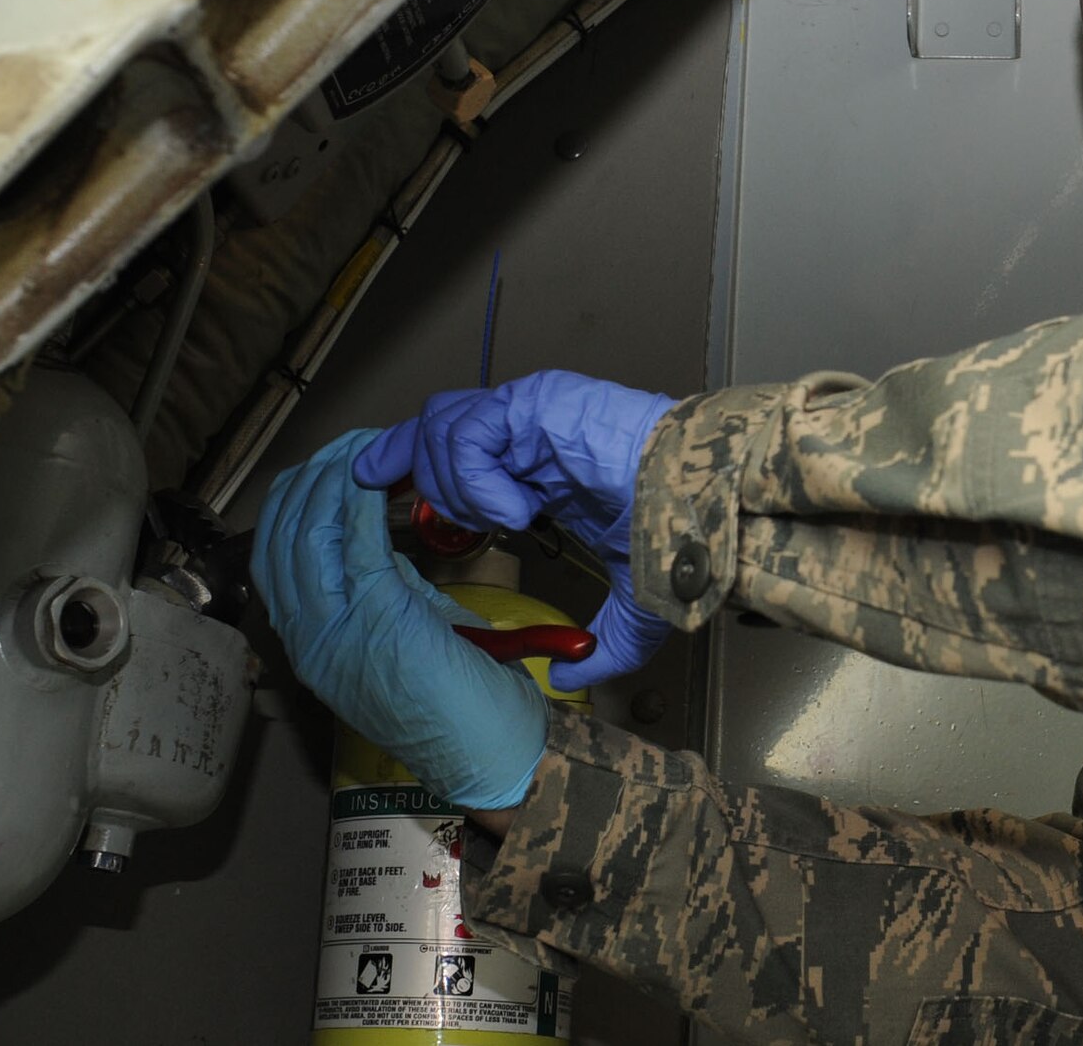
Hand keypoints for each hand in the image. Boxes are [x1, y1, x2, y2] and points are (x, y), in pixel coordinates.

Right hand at [252, 429, 546, 808]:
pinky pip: (357, 548)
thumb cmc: (458, 702)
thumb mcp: (405, 634)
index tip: (329, 464)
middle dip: (310, 480)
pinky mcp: (378, 625)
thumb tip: (377, 537)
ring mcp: (336, 637)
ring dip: (334, 483)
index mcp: (311, 644)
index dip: (295, 502)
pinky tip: (378, 480)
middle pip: (280, 540)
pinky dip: (364, 505)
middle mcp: (309, 641)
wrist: (488, 757)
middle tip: (347, 446)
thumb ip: (383, 589)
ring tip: (361, 450)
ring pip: (308, 538)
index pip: (274, 557)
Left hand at [353, 371, 676, 691]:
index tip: (377, 488)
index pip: (454, 451)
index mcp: (541, 465)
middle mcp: (528, 430)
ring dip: (456, 486)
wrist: (705, 510)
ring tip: (501, 519)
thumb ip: (598, 646)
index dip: (412, 467)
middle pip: (433, 426)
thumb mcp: (631, 609)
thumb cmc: (680, 540)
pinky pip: (470, 435)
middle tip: (394, 497)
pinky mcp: (535, 401)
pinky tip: (518, 509)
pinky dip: (479, 479)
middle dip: (406, 464)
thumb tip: (568, 681)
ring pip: (441, 428)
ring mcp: (530, 411)